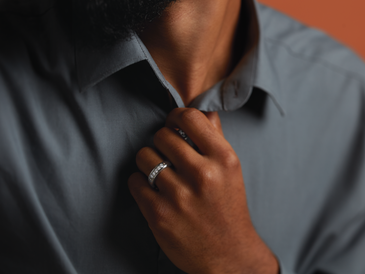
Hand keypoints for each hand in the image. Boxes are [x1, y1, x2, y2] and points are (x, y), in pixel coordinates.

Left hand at [128, 108, 278, 273]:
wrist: (229, 256)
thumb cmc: (228, 208)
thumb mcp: (230, 170)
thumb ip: (215, 137)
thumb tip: (201, 108)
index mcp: (223, 159)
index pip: (189, 116)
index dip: (175, 117)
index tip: (174, 126)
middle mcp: (202, 174)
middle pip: (161, 135)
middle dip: (161, 143)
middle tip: (168, 155)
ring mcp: (179, 195)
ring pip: (144, 156)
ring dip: (149, 162)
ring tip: (160, 174)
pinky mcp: (158, 214)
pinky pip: (134, 181)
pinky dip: (140, 183)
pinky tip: (153, 191)